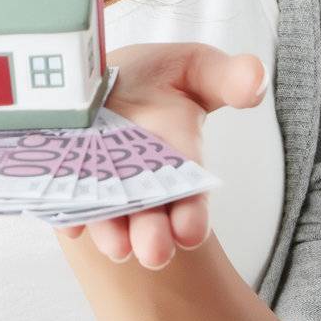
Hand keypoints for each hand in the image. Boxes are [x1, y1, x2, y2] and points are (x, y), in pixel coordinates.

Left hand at [59, 42, 267, 270]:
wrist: (102, 76)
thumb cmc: (156, 77)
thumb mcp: (197, 68)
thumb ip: (229, 78)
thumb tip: (255, 80)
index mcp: (180, 162)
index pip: (190, 196)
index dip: (192, 215)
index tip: (191, 231)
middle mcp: (141, 181)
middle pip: (150, 215)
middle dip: (153, 236)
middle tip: (154, 252)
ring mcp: (101, 181)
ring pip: (109, 214)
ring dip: (112, 231)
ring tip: (116, 246)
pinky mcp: (66, 176)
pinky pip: (64, 197)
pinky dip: (67, 210)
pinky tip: (70, 220)